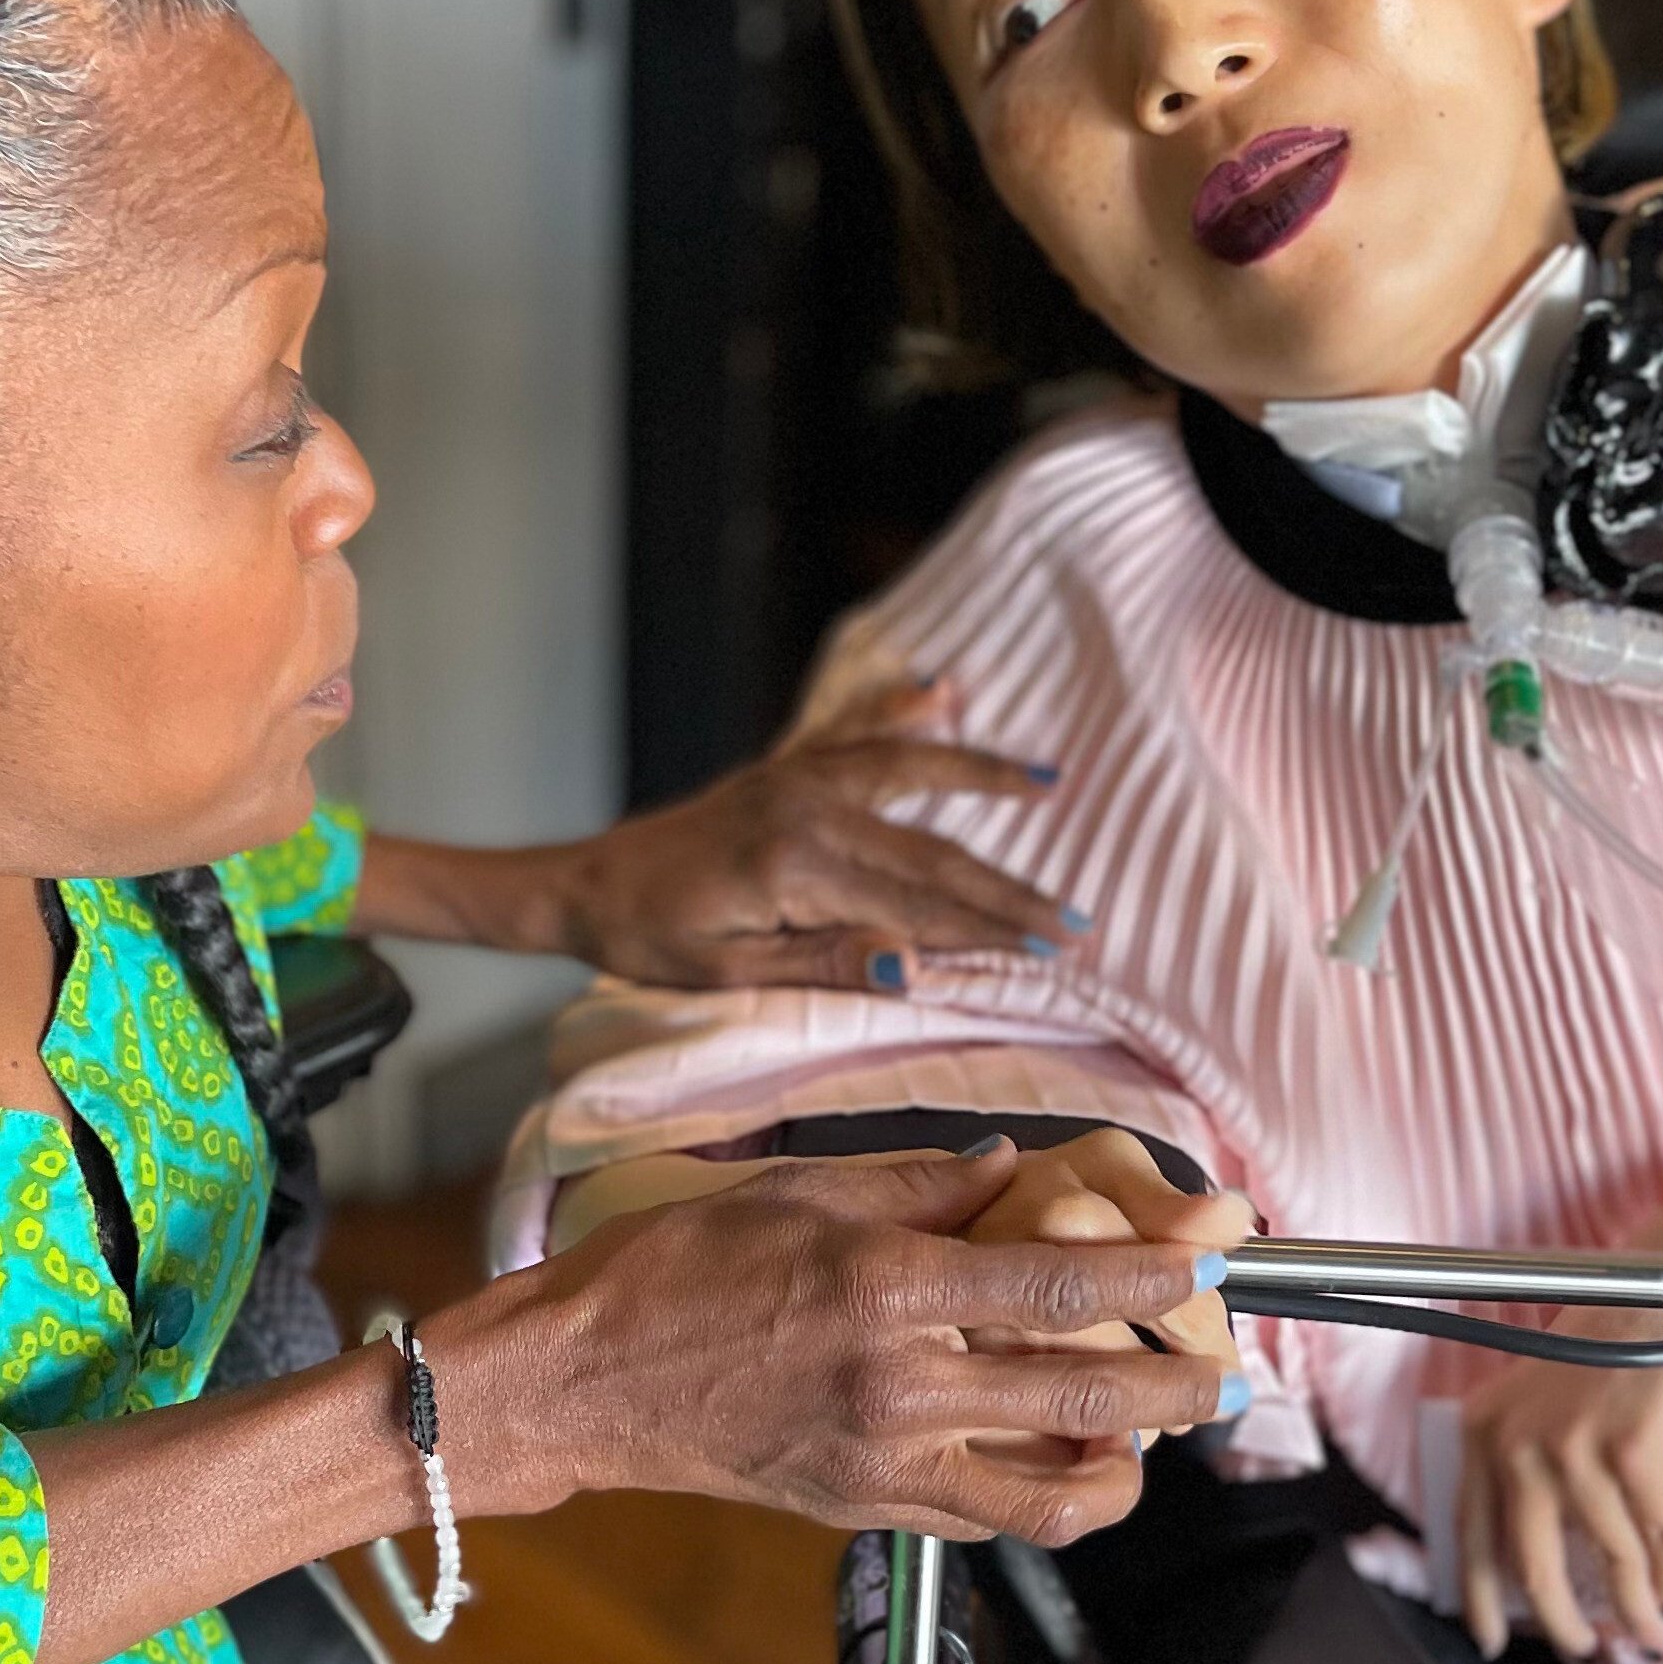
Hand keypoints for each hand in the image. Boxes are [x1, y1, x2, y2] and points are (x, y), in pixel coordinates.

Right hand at [431, 1142, 1238, 1544]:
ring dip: (1128, 1463)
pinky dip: (1047, 1495)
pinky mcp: (864, 1506)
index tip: (1209, 1259)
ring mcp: (883, 1457)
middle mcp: (898, 1382)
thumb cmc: (672, 1271)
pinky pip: (987, 1517)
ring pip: (1051, 1485)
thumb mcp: (793, 1192)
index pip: (1055, 1286)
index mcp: (884, 1286)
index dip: (1151, 1274)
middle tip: (1226, 1365)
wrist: (582, 1379)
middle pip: (1083, 1391)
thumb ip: (916, 1184)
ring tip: (1162, 1433)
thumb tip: (1010, 1168)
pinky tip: (1072, 1462)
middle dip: (1178, 1380)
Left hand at [555, 675, 1078, 990]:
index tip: (1052, 949)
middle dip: (1006, 886)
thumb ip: (824, 963)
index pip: (913, 907)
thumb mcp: (727, 974)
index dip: (986, 933)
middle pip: (929, 850)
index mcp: (792, 866)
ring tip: (1048, 778)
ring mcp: (796, 777)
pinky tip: (941, 689)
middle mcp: (804, 807)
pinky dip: (898, 706)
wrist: (587, 883)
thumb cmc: (650, 939)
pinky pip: (853, 728)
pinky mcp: (784, 765)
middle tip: (1075, 915)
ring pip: (908, 770)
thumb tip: (913, 968)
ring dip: (981, 773)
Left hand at [1451, 1166, 1662, 1661]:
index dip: (1477, 1595)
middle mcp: (1518, 1443)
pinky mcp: (1635, 1460)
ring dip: (1634, 1612)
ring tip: (1651, 1632)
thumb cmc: (1615, 1345)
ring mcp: (1575, 1452)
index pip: (1468, 1531)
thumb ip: (1534, 1464)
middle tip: (1585, 1649)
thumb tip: (1545, 1557)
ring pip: (1608, 1567)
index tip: (1489, 1637)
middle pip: (1531, 1566)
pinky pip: (1658, 1548)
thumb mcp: (1547, 1400)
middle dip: (1560, 1623)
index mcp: (1486, 1428)